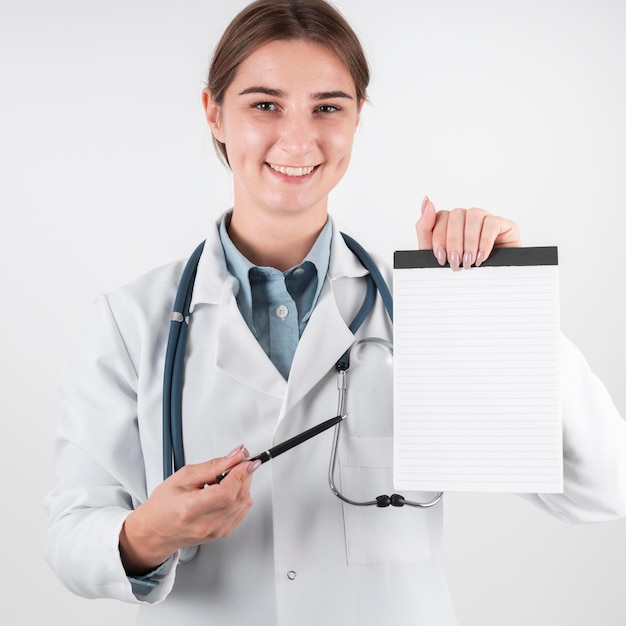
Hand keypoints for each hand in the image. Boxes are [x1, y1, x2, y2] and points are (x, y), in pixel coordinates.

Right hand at [119, 445, 258, 574]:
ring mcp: (216, 532)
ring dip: (242, 486)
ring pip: (244, 503)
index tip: (246, 460)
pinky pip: (242, 511)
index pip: (226, 493)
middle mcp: (205, 525)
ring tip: (223, 480)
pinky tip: (226, 492)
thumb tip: (236, 456)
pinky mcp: (223, 533)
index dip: (241, 474)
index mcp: (191, 509)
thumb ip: (213, 465)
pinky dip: (240, 497)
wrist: (156, 530)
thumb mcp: (184, 476)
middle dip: (243, 475)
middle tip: (235, 464)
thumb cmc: (164, 504)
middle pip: (239, 497)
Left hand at [415, 196, 520, 270]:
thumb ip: (425, 227)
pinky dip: (484, 242)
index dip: (439, 238)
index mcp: (451, 224)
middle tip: (456, 262)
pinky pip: (491, 223)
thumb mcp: (434, 253)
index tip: (441, 257)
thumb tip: (426, 201)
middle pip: (456, 215)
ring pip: (473, 215)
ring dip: (468, 242)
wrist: (484, 289)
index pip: (441, 216)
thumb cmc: (460, 270)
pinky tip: (481, 257)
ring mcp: (486, 220)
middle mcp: (467, 219)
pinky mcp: (504, 225)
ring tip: (469, 261)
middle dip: (453, 243)